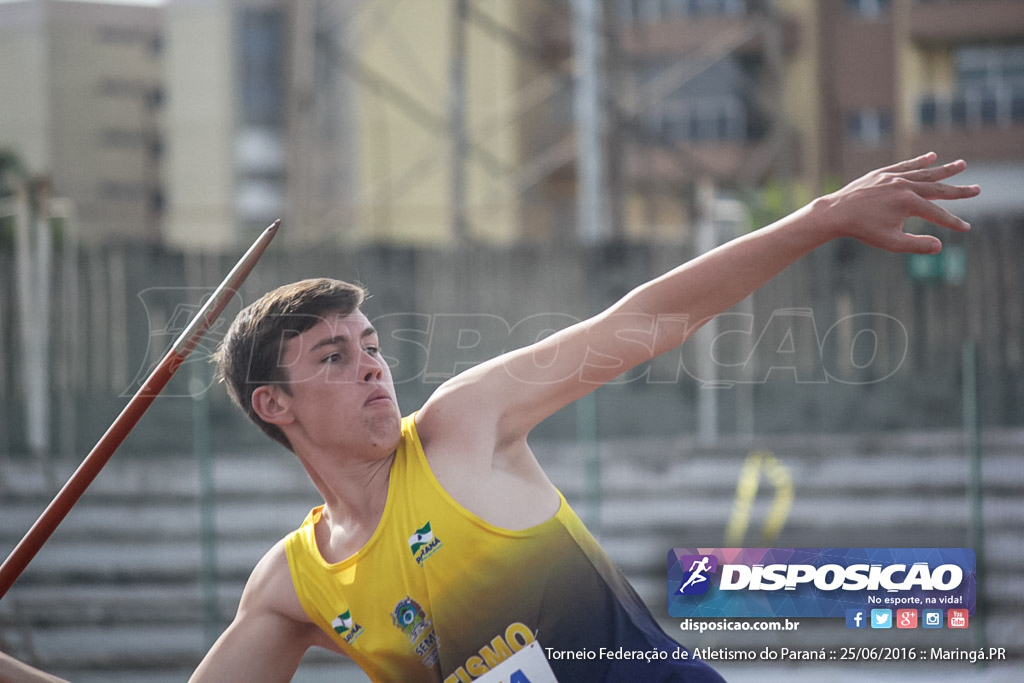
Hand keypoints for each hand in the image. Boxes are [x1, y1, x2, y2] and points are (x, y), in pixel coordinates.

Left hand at [815, 152, 979, 253]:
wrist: (836, 212)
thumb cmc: (863, 230)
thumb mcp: (891, 242)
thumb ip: (916, 244)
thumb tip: (940, 247)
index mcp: (909, 203)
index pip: (938, 213)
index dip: (952, 222)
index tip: (966, 228)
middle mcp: (905, 186)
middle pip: (938, 188)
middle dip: (959, 191)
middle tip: (978, 189)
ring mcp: (894, 177)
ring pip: (924, 173)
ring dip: (944, 169)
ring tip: (961, 164)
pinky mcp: (883, 173)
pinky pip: (906, 165)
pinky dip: (919, 162)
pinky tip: (931, 157)